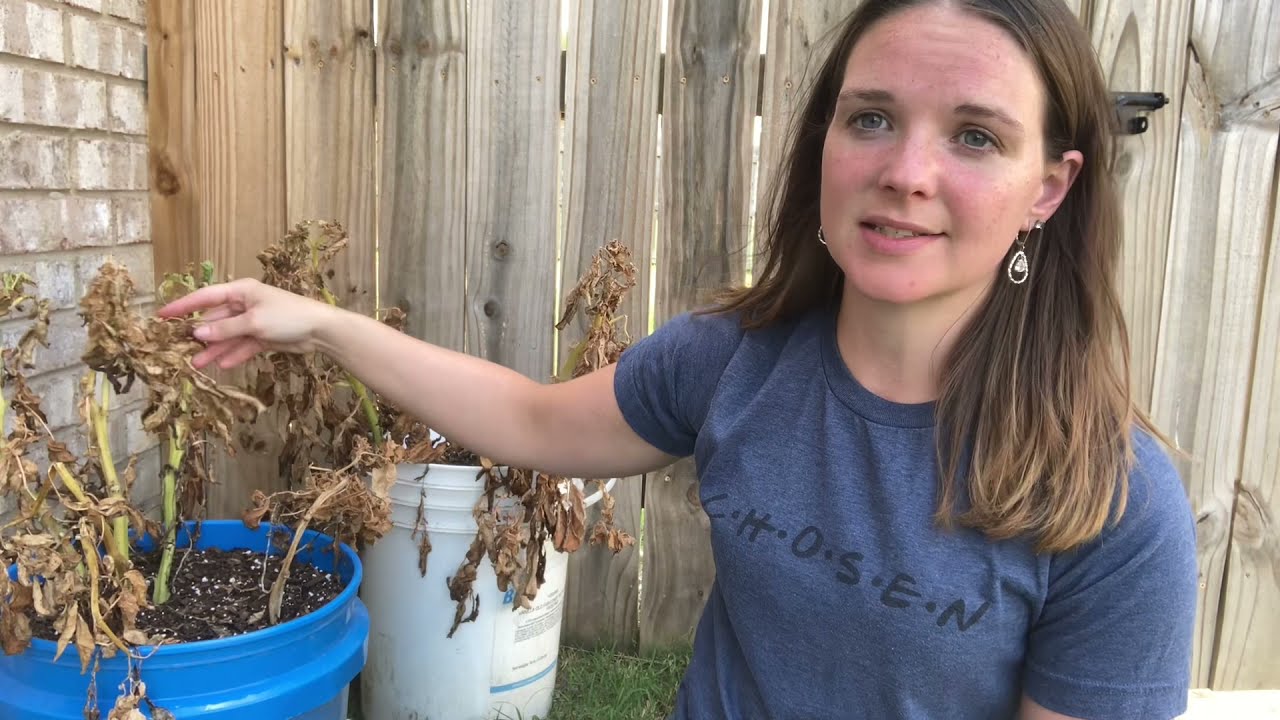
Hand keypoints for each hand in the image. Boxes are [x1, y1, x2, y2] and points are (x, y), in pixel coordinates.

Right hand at [156, 278, 333, 368]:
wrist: (321, 331)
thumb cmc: (288, 316)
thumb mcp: (253, 322)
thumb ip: (225, 330)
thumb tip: (196, 334)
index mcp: (241, 291)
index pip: (205, 297)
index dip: (183, 306)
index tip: (161, 315)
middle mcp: (244, 304)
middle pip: (215, 320)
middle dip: (199, 335)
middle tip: (179, 350)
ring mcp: (254, 321)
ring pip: (228, 336)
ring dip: (214, 349)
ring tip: (197, 365)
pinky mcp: (263, 337)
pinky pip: (243, 346)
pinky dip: (234, 354)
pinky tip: (222, 365)